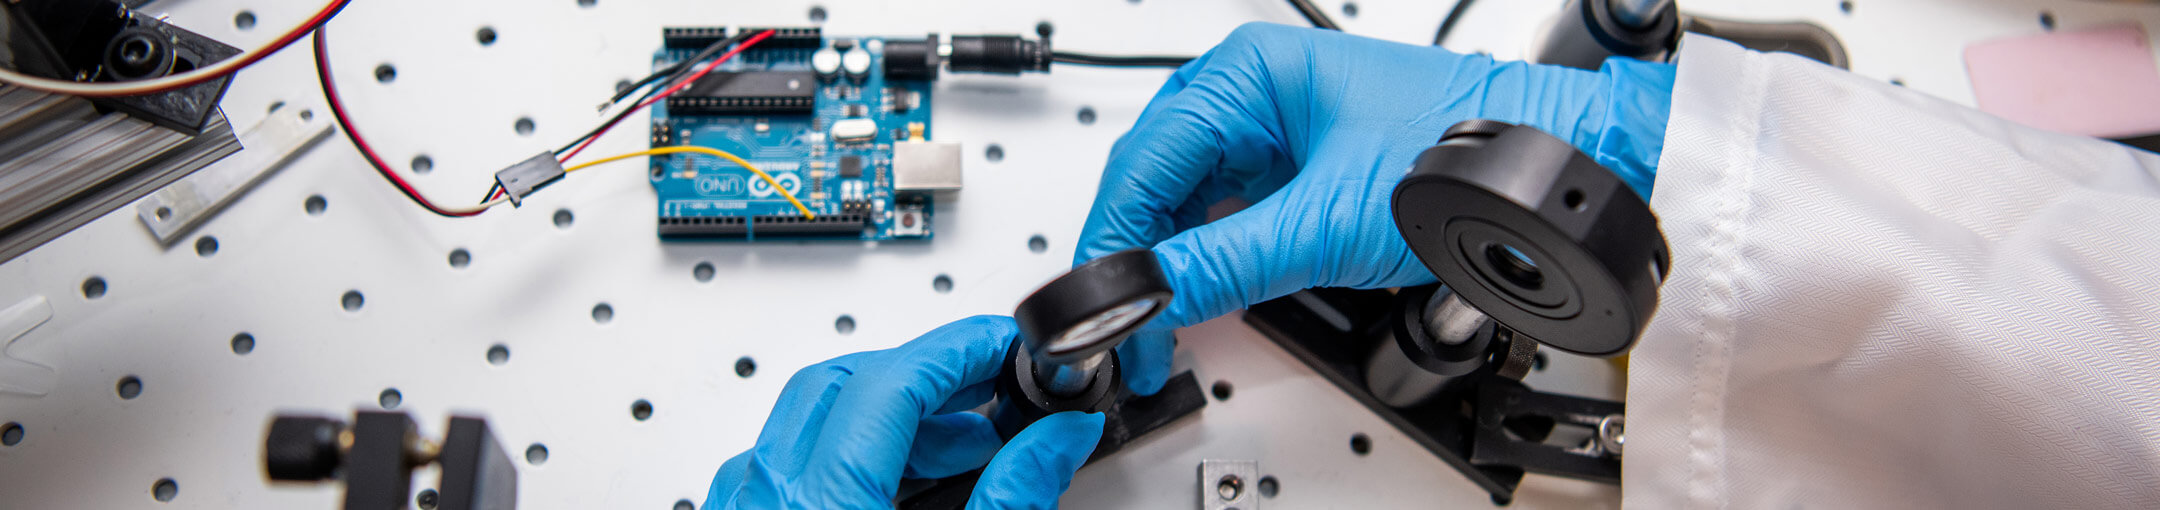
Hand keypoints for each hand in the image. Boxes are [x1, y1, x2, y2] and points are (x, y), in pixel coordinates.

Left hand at [704, 316, 1105, 508]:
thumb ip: (1013, 499)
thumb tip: (1056, 437)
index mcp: (822, 505)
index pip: (893, 382)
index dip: (961, 350)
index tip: (1009, 348)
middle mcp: (765, 499)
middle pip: (844, 381)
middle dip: (927, 373)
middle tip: (994, 386)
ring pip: (809, 417)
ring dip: (888, 412)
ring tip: (962, 442)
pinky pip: (784, 460)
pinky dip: (847, 449)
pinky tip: (899, 478)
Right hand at [1079, 22, 1675, 394]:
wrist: (1541, 171)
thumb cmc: (1458, 159)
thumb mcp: (1324, 224)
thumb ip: (1226, 263)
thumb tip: (1151, 292)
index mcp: (1248, 74)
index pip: (1144, 161)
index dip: (1113, 239)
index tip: (1103, 300)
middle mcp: (1254, 92)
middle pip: (1156, 178)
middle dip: (1136, 253)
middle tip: (1127, 321)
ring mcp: (1276, 128)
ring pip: (1188, 198)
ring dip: (1170, 258)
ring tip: (1163, 316)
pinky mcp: (1299, 166)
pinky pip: (1228, 210)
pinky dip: (1210, 254)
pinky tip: (1204, 290)